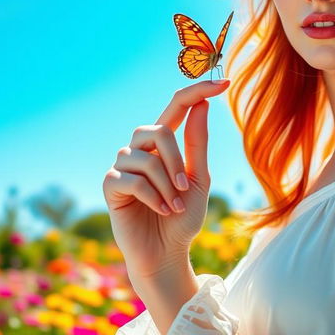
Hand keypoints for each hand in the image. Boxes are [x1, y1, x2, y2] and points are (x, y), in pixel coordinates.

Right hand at [102, 79, 229, 278]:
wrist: (166, 252)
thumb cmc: (183, 215)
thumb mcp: (198, 178)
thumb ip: (197, 143)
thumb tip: (202, 105)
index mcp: (165, 143)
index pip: (178, 106)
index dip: (198, 91)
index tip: (223, 82)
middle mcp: (141, 148)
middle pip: (158, 129)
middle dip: (177, 159)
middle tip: (186, 187)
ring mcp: (123, 165)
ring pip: (146, 157)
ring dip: (167, 184)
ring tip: (175, 205)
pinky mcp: (111, 185)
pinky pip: (133, 180)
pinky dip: (154, 197)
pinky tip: (161, 211)